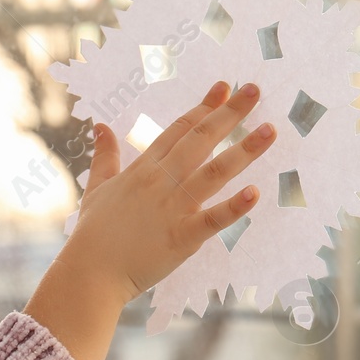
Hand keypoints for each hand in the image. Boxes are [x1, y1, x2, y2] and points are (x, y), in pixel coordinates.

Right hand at [56, 79, 276, 310]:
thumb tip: (100, 125)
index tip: (225, 87)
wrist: (89, 272)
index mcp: (144, 168)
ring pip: (214, 172)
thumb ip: (105, 155)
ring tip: (270, 130)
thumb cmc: (93, 233)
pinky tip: (256, 193)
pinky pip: (213, 219)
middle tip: (254, 90)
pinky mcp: (182, 237)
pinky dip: (234, 207)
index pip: (180, 128)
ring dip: (244, 150)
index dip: (205, 106)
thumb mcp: (96, 187)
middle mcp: (161, 181)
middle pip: (201, 139)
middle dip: (229, 113)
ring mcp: (173, 207)